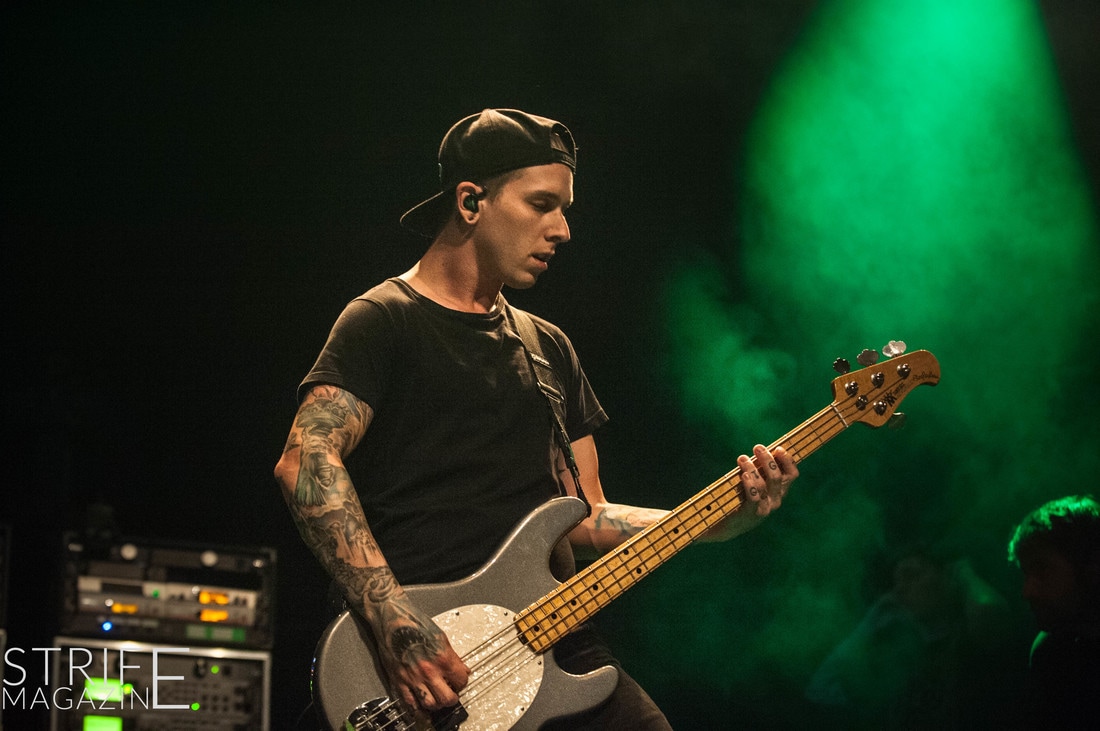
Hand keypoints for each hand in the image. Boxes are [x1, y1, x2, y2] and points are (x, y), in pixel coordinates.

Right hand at [373, 594, 469, 712]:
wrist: (392, 618)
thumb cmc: (414, 622)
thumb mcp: (441, 636)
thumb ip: (452, 656)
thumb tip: (461, 668)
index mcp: (443, 657)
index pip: (461, 681)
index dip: (462, 682)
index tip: (459, 682)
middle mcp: (429, 670)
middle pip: (447, 699)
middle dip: (452, 698)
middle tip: (450, 694)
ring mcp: (413, 677)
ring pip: (430, 704)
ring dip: (436, 704)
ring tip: (436, 698)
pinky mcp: (398, 680)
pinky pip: (410, 702)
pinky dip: (417, 706)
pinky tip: (421, 701)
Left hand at [739, 444, 797, 516]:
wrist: (729, 525)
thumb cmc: (742, 497)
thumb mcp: (755, 483)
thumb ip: (761, 470)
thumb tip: (763, 450)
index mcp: (780, 491)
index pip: (792, 475)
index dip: (788, 460)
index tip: (778, 448)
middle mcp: (776, 500)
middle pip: (777, 477)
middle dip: (768, 459)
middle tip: (757, 447)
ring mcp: (765, 508)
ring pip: (763, 485)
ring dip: (752, 468)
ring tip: (742, 458)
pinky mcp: (752, 514)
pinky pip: (754, 497)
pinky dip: (749, 484)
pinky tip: (743, 474)